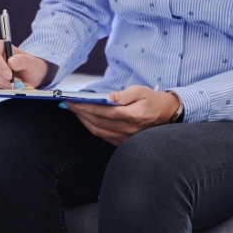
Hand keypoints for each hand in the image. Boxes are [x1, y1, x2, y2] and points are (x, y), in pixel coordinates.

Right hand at [0, 40, 47, 88]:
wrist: (31, 75)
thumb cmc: (30, 65)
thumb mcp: (31, 62)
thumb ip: (23, 60)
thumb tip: (11, 62)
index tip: (9, 75)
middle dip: (3, 79)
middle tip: (17, 84)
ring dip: (5, 85)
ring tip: (19, 85)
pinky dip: (4, 88)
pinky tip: (14, 86)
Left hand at [67, 86, 181, 145]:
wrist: (165, 114)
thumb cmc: (151, 100)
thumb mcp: (141, 91)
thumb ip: (125, 95)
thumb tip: (110, 97)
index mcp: (133, 115)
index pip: (106, 112)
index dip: (88, 108)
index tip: (74, 102)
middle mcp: (128, 129)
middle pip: (98, 123)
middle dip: (81, 114)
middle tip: (68, 105)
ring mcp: (125, 137)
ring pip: (99, 131)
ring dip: (83, 121)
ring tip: (73, 111)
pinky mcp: (123, 141)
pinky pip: (103, 136)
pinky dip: (91, 128)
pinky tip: (85, 119)